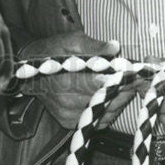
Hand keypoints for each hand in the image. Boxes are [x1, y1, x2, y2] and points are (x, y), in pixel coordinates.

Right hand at [19, 31, 138, 129]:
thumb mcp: (71, 41)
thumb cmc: (52, 52)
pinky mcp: (70, 123)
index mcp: (67, 81)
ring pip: (105, 113)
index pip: (102, 85)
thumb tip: (114, 47)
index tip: (133, 72)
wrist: (30, 72)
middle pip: (107, 101)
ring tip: (125, 86)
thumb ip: (93, 45)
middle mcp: (67, 103)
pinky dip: (108, 109)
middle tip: (134, 79)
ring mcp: (69, 116)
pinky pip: (98, 120)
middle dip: (123, 90)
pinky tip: (111, 97)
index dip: (121, 80)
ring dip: (119, 100)